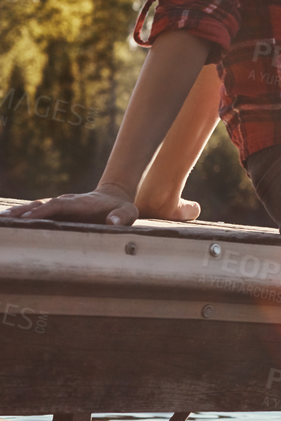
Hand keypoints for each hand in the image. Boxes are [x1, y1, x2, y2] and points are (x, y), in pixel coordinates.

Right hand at [0, 183, 196, 226]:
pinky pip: (35, 212)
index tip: (29, 218)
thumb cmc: (122, 209)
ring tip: (2, 220)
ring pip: (35, 207)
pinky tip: (8, 221)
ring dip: (18, 213)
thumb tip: (113, 222)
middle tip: (5, 220)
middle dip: (23, 212)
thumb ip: (122, 217)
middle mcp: (66, 202)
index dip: (44, 211)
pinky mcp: (55, 211)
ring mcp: (59, 206)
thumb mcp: (128, 212)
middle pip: (41, 205)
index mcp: (81, 203)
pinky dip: (21, 215)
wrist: (115, 198)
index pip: (59, 206)